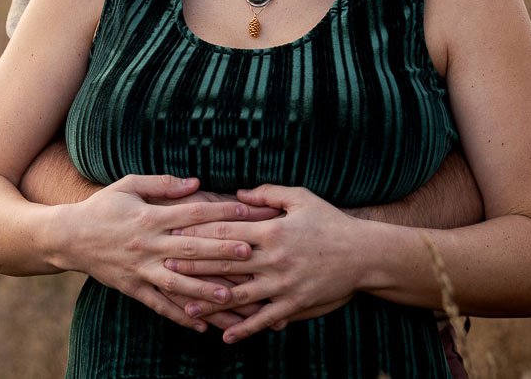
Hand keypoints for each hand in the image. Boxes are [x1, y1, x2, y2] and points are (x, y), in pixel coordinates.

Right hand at [55, 174, 257, 332]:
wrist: (67, 237)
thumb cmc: (102, 207)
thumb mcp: (128, 185)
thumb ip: (162, 183)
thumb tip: (196, 182)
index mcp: (150, 216)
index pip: (192, 213)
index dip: (220, 211)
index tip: (245, 211)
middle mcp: (147, 244)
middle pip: (190, 248)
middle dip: (220, 250)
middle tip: (248, 253)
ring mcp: (140, 268)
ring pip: (177, 281)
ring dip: (203, 289)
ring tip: (229, 295)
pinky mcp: (132, 288)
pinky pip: (158, 304)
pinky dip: (179, 315)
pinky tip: (201, 324)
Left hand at [162, 184, 365, 342]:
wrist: (364, 254)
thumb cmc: (330, 222)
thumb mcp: (300, 198)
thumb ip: (267, 194)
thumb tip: (237, 194)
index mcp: (271, 230)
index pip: (227, 231)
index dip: (199, 233)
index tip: (175, 234)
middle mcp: (273, 258)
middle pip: (225, 264)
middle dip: (195, 267)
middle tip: (166, 269)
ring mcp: (283, 284)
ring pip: (240, 295)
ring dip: (211, 303)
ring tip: (186, 309)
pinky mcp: (294, 304)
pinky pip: (265, 319)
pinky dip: (244, 328)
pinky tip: (226, 336)